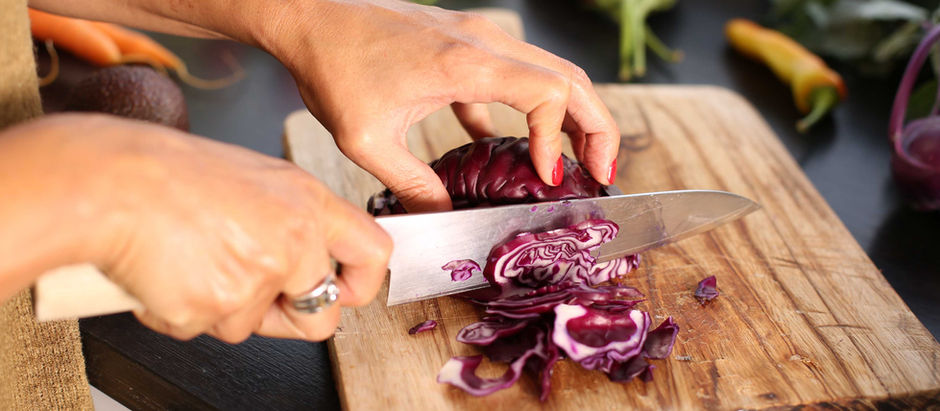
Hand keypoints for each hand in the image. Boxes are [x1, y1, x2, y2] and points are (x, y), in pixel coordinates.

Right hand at [23, 114, 391, 342]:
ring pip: (250, 326)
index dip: (361, 284)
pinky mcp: (215, 308)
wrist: (109, 183)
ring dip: (220, 307)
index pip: (373, 253)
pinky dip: (182, 311)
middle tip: (253, 294)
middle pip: (321, 316)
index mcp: (307, 203)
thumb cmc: (168, 172)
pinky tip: (167, 272)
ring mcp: (255, 280)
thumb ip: (289, 220)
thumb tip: (304, 260)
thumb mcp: (253, 178)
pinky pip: (204, 329)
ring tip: (189, 259)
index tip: (344, 291)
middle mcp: (293, 242)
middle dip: (291, 319)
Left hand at [260, 0, 620, 211]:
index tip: (546, 177)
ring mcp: (477, 37)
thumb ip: (411, 185)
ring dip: (571, 116)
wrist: (309, 14)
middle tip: (604, 172)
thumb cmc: (333, 64)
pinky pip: (513, 76)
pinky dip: (528, 109)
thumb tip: (442, 222)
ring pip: (550, 73)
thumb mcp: (366, 139)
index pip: (549, 93)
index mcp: (466, 63)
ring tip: (577, 161)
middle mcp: (483, 42)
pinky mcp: (463, 43)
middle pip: (570, 79)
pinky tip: (512, 148)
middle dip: (596, 127)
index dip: (559, 139)